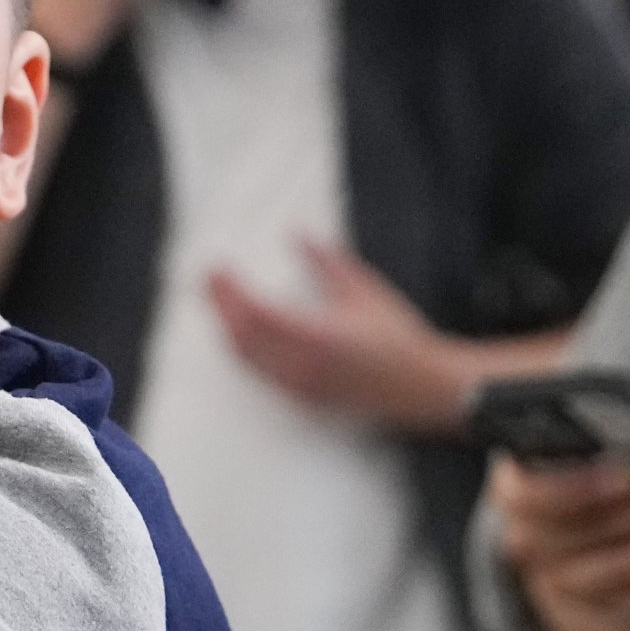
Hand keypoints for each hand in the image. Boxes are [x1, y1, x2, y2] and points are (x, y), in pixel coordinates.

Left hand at [208, 241, 474, 432]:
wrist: (422, 387)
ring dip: (225, 326)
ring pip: (245, 357)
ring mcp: (300, 386)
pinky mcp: (302, 398)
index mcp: (317, 336)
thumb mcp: (363, 289)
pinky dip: (241, 348)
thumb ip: (325, 260)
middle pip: (240, 336)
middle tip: (207, 277)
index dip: (228, 289)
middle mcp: (302, 365)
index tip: (216, 267)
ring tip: (216, 298)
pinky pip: (258, 372)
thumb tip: (295, 232)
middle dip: (218, 305)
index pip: (254, 312)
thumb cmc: (397, 336)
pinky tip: (237, 330)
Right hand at [488, 454, 629, 630]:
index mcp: (517, 490)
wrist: (596, 514)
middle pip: (581, 536)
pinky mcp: (597, 604)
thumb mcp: (595, 444)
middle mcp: (529, 540)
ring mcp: (560, 578)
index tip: (625, 477)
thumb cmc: (600, 464)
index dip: (576, 489)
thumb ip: (613, 444)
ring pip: (610, 573)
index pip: (530, 496)